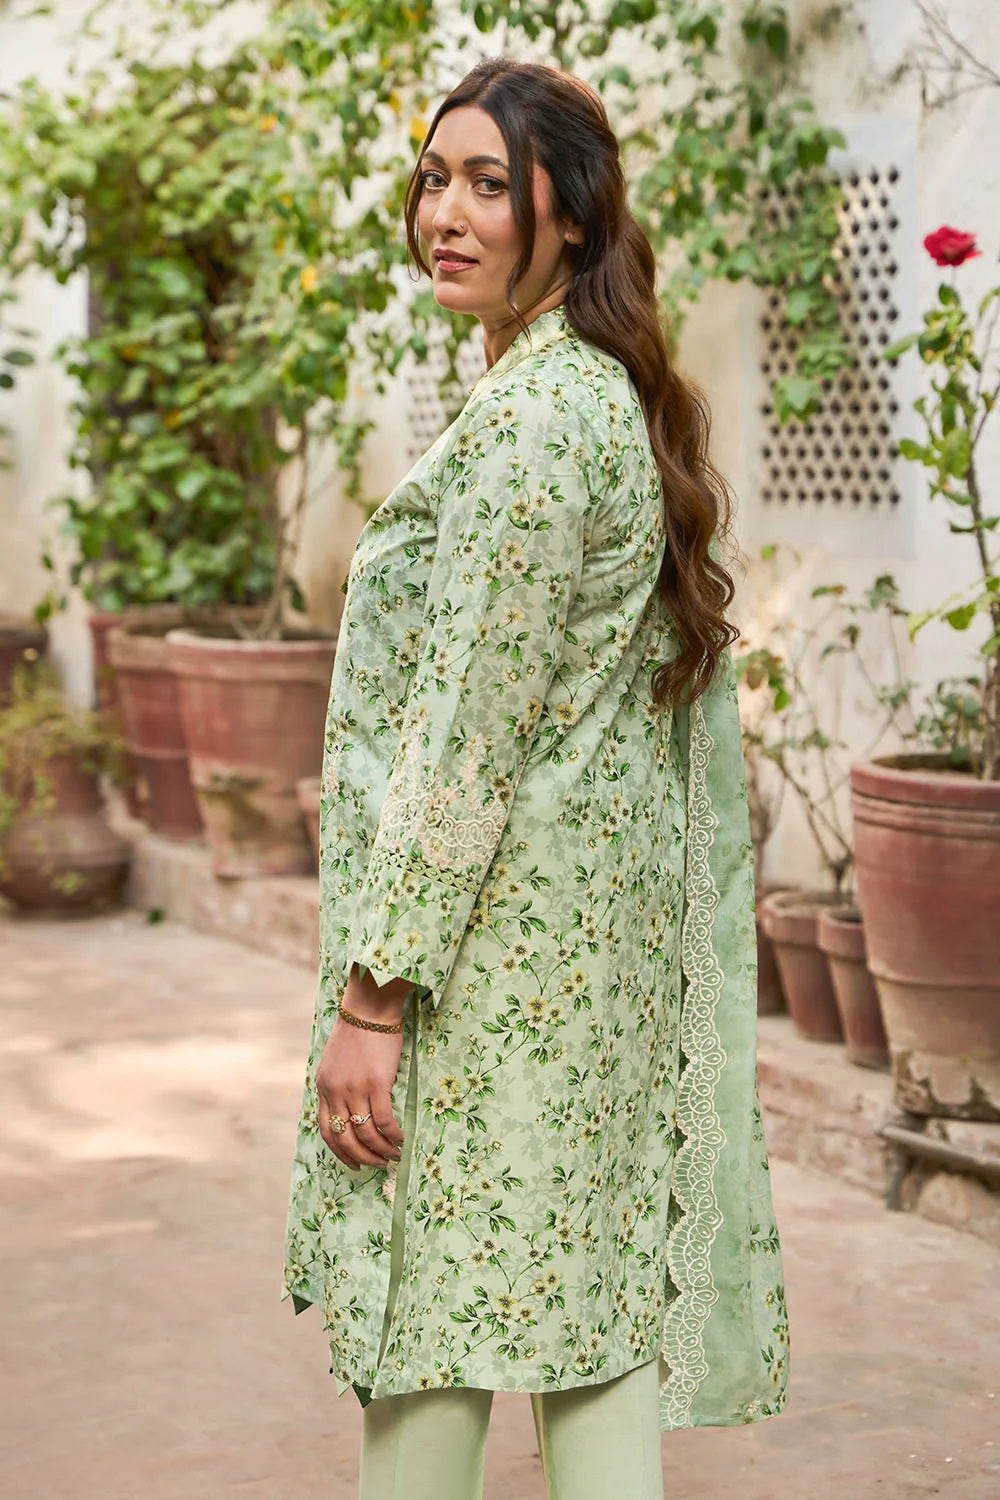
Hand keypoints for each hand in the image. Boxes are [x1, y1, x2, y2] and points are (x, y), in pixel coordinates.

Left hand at [315, 966, 410, 1169]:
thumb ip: (336, 1086)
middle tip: (377, 1164)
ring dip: (381, 1150)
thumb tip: (348, 1109)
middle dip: (362, 1157)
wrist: (368, 1009)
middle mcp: (336, 1092)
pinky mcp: (376, 1083)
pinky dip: (393, 1135)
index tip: (353, 1163)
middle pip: (345, 1137)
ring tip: (393, 1155)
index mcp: (323, 1087)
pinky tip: (401, 1139)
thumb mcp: (334, 1061)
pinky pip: (384, 1120)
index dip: (340, 1152)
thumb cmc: (356, 1032)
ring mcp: (355, 1089)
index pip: (327, 1131)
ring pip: (366, 1133)